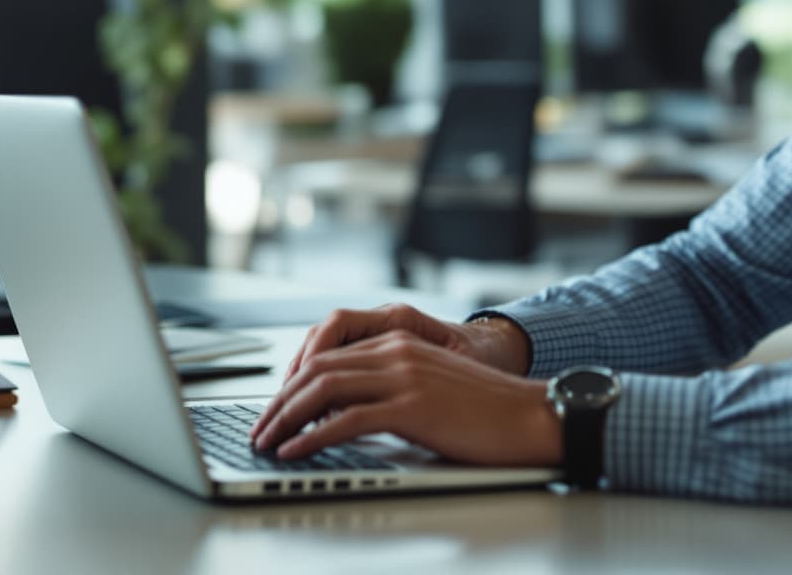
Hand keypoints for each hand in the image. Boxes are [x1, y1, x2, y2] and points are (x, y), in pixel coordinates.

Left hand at [249, 330, 561, 465]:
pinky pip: (347, 419)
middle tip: (260, 429)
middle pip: (317, 369)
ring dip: (287, 417)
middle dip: (279, 401)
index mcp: (400, 341)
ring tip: (267, 442)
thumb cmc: (488, 410)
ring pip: (324, 389)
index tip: (274, 410)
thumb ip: (393, 387)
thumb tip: (347, 414)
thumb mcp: (433, 385)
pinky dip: (313, 436)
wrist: (531, 415)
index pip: (328, 355)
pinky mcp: (412, 407)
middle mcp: (397, 351)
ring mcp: (403, 376)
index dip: (292, 383)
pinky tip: (296, 450)